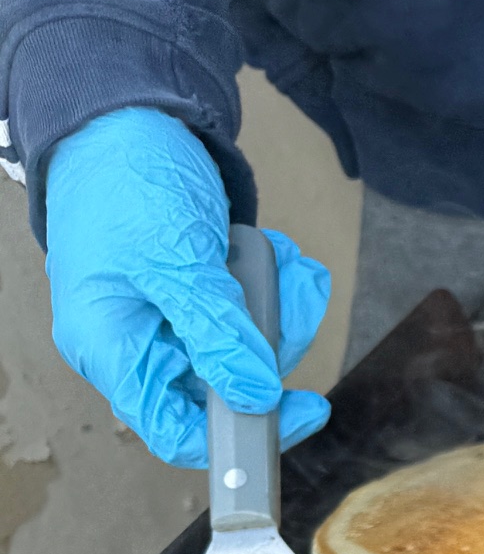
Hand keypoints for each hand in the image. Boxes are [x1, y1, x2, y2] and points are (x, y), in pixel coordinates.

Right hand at [42, 107, 329, 469]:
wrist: (126, 118)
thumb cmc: (128, 184)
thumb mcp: (175, 261)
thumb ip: (216, 333)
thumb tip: (255, 397)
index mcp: (112, 348)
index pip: (174, 430)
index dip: (239, 435)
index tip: (301, 410)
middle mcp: (139, 343)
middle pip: (228, 387)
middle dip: (273, 342)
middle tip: (290, 296)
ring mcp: (171, 319)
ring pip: (251, 348)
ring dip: (281, 307)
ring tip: (280, 262)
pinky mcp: (200, 295)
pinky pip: (253, 312)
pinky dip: (274, 284)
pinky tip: (273, 254)